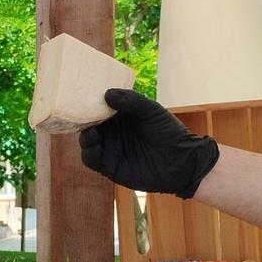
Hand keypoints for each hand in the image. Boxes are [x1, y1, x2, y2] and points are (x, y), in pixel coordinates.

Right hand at [78, 88, 220, 198]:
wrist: (181, 162)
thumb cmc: (168, 132)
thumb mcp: (150, 110)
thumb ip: (130, 101)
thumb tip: (106, 94)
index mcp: (119, 116)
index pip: (98, 107)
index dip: (89, 102)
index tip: (82, 96)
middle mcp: (111, 132)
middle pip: (88, 124)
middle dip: (82, 119)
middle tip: (80, 115)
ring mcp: (110, 149)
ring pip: (87, 142)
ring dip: (85, 136)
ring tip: (90, 132)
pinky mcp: (110, 167)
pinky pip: (91, 160)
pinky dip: (88, 153)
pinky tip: (94, 146)